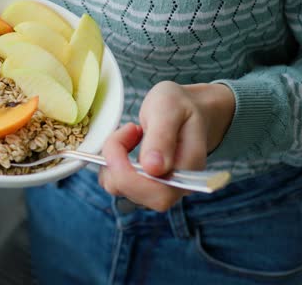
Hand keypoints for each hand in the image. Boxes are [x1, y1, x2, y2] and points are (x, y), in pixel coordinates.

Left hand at [98, 81, 234, 211]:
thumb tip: (154, 169)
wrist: (187, 110)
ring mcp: (158, 189)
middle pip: (133, 193)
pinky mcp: (143, 185)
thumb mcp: (170, 110)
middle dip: (117, 160)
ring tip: (131, 133)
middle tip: (129, 129)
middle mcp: (175, 188)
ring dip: (114, 158)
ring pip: (119, 187)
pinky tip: (126, 143)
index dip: (129, 170)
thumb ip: (162, 138)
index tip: (129, 131)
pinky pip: (115, 181)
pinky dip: (112, 161)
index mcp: (188, 173)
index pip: (156, 192)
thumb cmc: (181, 107)